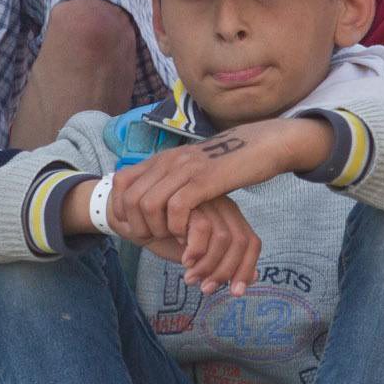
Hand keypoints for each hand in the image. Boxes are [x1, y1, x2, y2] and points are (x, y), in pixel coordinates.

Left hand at [103, 118, 331, 276]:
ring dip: (155, 228)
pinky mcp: (205, 180)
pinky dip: (176, 227)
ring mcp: (186, 169)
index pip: (120, 181)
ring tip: (168, 239)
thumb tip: (154, 194)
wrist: (262, 144)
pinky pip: (176, 207)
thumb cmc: (230, 161)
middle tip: (151, 239)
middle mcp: (169, 160)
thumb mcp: (193, 167)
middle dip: (135, 225)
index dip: (120, 208)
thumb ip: (174, 178)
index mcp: (164, 158)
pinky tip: (185, 235)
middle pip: (129, 198)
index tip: (135, 225)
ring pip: (147, 204)